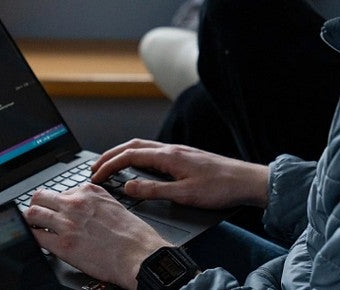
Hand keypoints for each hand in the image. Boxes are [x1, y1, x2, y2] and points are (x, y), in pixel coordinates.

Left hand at [24, 183, 169, 289]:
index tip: (54, 209)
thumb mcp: (114, 204)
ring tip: (34, 227)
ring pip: (32, 214)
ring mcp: (67, 223)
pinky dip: (32, 238)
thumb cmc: (132, 234)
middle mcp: (76, 203)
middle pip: (40, 197)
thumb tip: (81, 207)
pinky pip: (35, 237)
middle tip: (37, 215)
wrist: (139, 254)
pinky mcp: (63, 245)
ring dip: (31, 221)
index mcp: (89, 191)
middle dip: (37, 206)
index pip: (60, 191)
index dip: (56, 202)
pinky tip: (37, 241)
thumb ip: (94, 202)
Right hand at [91, 139, 268, 208]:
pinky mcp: (185, 156)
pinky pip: (153, 151)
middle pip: (133, 146)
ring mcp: (178, 151)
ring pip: (143, 147)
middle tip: (94, 168)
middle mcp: (171, 149)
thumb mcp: (184, 194)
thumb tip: (128, 187)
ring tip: (110, 166)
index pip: (130, 156)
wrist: (246, 180)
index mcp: (168, 156)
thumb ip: (153, 191)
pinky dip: (137, 156)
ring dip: (123, 154)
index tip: (95, 177)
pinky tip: (137, 167)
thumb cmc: (219, 188)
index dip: (109, 166)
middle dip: (110, 156)